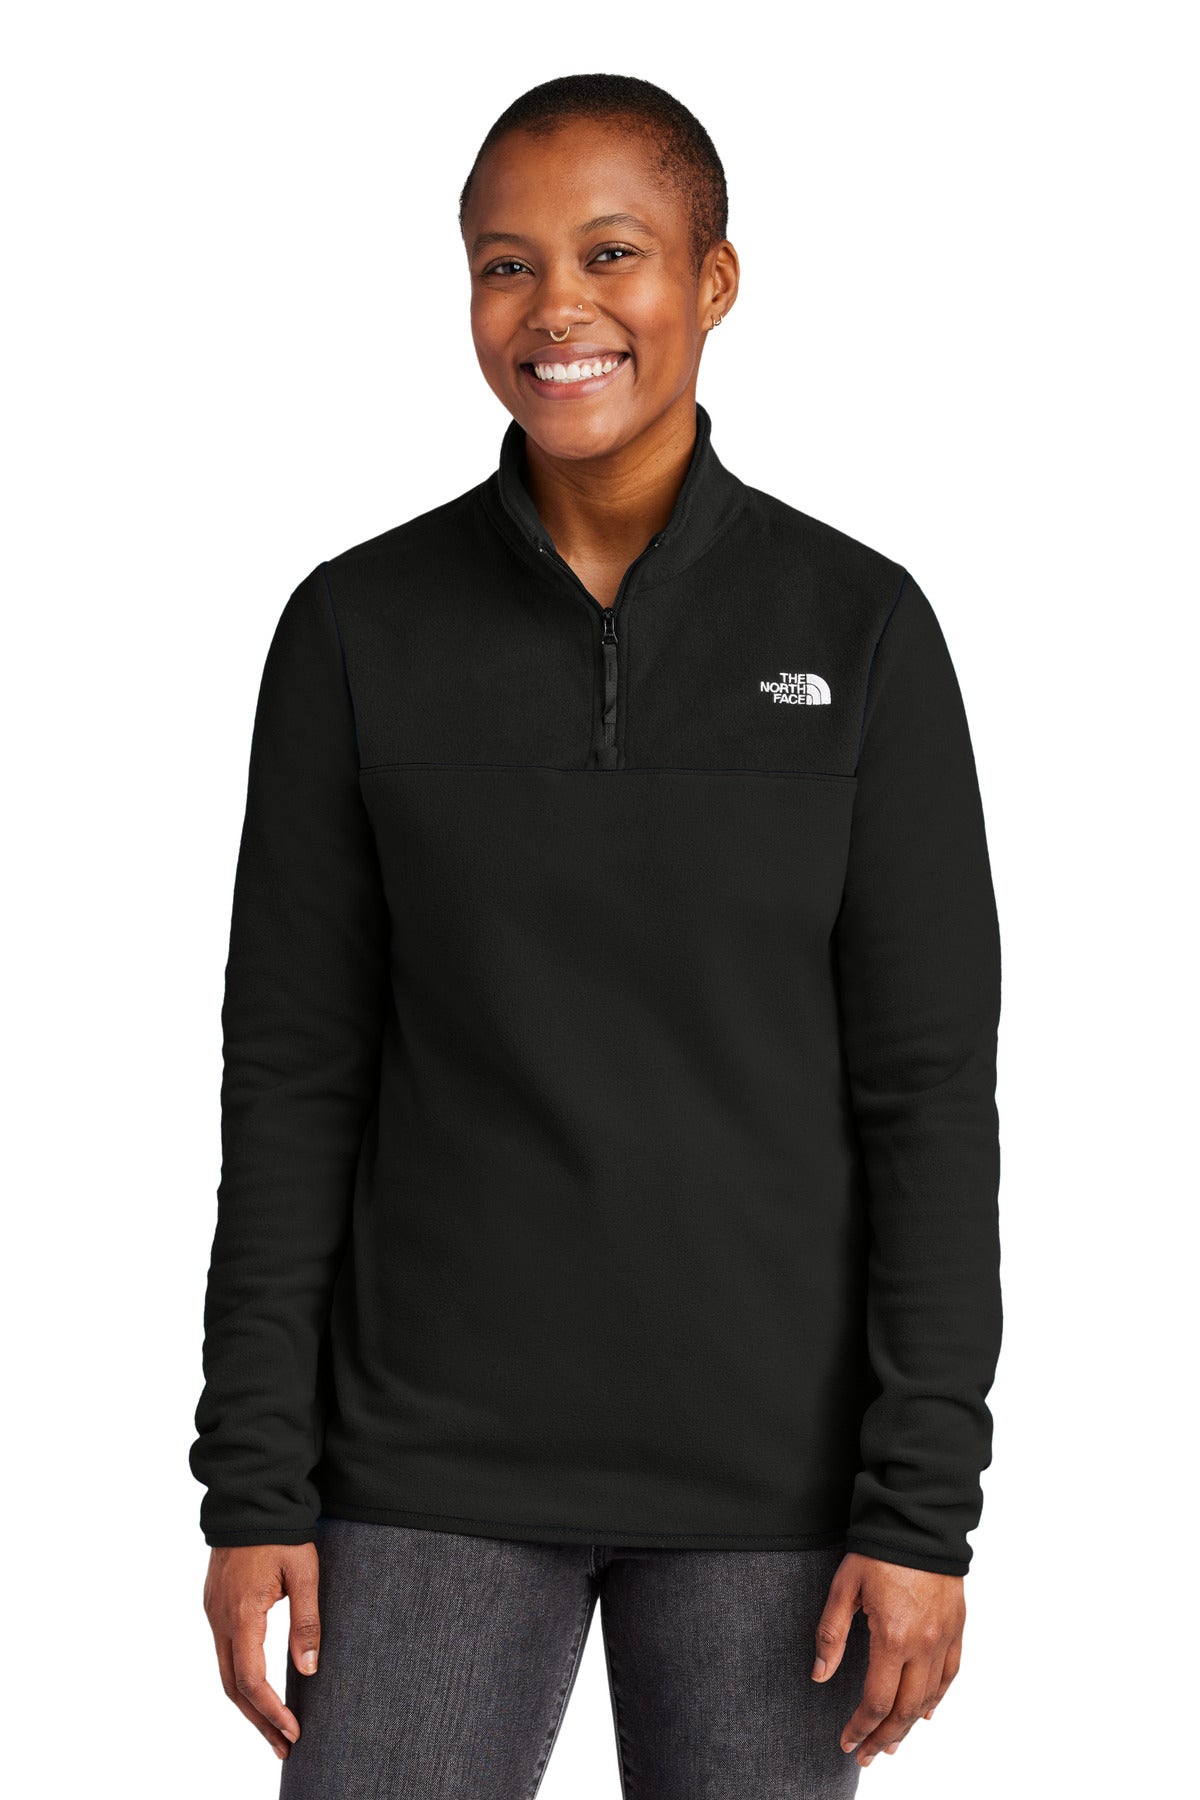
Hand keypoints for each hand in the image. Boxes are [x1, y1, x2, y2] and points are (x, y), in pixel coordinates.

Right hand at [203, 1542, 321, 1761]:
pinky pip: (224, 1652)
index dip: (272, 1711)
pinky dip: (240, 1679)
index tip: (294, 1732)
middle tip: (284, 1748)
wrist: (249, 1496)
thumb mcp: (304, 1573)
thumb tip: (310, 1669)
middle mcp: (220, 1619)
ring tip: (273, 1729)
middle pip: (233, 1687)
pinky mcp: (215, 1605)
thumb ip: (306, 1622)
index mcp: (242, 1614)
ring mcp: (213, 1612)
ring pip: (226, 1672)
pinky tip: (258, 1689)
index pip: (252, 1680)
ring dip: (248, 1704)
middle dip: (259, 1721)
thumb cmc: (281, 1531)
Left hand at [811, 1552, 964, 1767]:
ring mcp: (944, 1638)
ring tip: (890, 1743)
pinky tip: (924, 1712)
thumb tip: (819, 1676)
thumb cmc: (878, 1550)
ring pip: (929, 1698)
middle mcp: (923, 1645)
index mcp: (892, 1637)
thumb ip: (831, 1634)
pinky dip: (937, 1698)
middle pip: (904, 1709)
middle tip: (866, 1755)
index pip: (876, 1700)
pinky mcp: (957, 1628)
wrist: (920, 1521)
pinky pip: (950, 1674)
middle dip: (883, 1737)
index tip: (846, 1742)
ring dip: (908, 1726)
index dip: (859, 1727)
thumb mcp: (844, 1587)